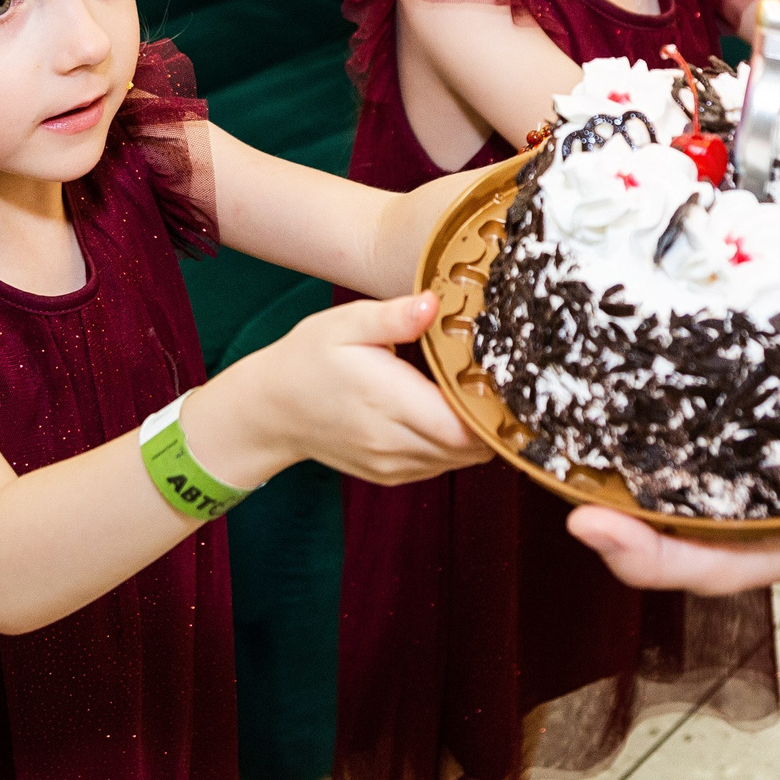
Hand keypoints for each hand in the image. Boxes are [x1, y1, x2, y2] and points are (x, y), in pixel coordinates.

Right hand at [193, 293, 483, 488]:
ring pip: (459, 461)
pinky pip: (439, 466)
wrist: (271, 409)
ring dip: (475, 435)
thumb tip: (435, 304)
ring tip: (481, 397)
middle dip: (492, 422)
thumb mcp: (345, 324)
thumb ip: (393, 317)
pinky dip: (454, 446)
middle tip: (506, 385)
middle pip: (470, 448)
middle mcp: (393, 442)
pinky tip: (451, 415)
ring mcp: (392, 464)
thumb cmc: (309, 359)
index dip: (492, 411)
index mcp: (388, 401)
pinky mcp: (390, 475)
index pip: (461, 426)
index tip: (508, 382)